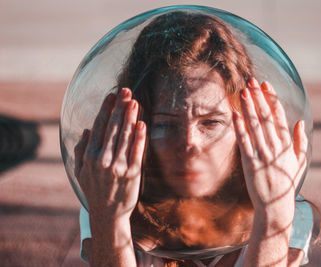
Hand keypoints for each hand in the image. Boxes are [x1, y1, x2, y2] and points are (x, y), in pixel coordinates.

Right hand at [74, 88, 146, 221]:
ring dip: (131, 117)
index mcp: (90, 156)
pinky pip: (137, 151)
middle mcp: (104, 159)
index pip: (99, 127)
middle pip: (114, 127)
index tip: (112, 96)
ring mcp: (119, 166)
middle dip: (120, 107)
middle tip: (127, 91)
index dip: (106, 109)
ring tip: (134, 102)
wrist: (108, 214)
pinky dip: (140, 137)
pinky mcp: (133, 173)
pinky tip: (142, 124)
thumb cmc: (94, 190)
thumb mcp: (80, 172)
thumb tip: (87, 130)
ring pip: (126, 136)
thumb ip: (81, 150)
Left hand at [232, 78, 307, 216]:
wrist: (275, 205)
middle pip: (265, 117)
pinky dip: (239, 127)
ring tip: (243, 91)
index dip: (272, 99)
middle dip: (258, 97)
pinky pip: (244, 142)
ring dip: (248, 107)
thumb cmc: (287, 182)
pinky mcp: (250, 163)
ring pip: (254, 126)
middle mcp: (275, 147)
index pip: (279, 116)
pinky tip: (235, 114)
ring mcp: (262, 154)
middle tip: (251, 81)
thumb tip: (299, 122)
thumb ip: (300, 141)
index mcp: (287, 145)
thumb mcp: (299, 162)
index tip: (266, 85)